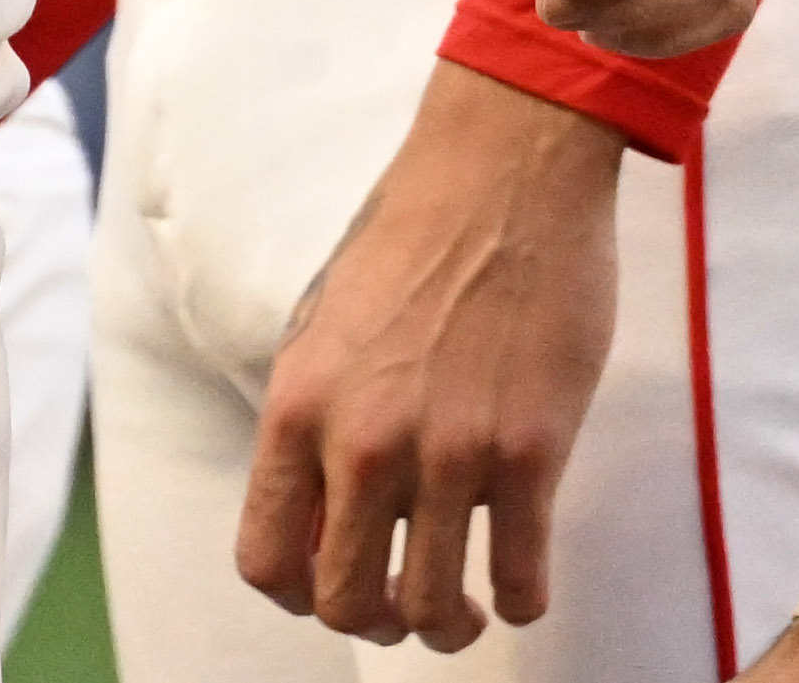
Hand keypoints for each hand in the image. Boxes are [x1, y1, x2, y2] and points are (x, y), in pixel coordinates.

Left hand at [239, 66, 627, 645]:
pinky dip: (516, 602)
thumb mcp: (325, 330)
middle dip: (374, 624)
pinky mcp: (531, 450)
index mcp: (300, 410)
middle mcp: (364, 441)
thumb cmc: (414, 239)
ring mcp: (451, 452)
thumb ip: (318, 423)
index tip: (334, 586)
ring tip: (463, 613)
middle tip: (404, 609)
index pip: (267, 561)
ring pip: (431, 607)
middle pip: (345, 603)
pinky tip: (518, 587)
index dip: (299, 596)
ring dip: (446, 628)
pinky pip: (518, 578)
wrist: (505, 172)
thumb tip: (324, 511)